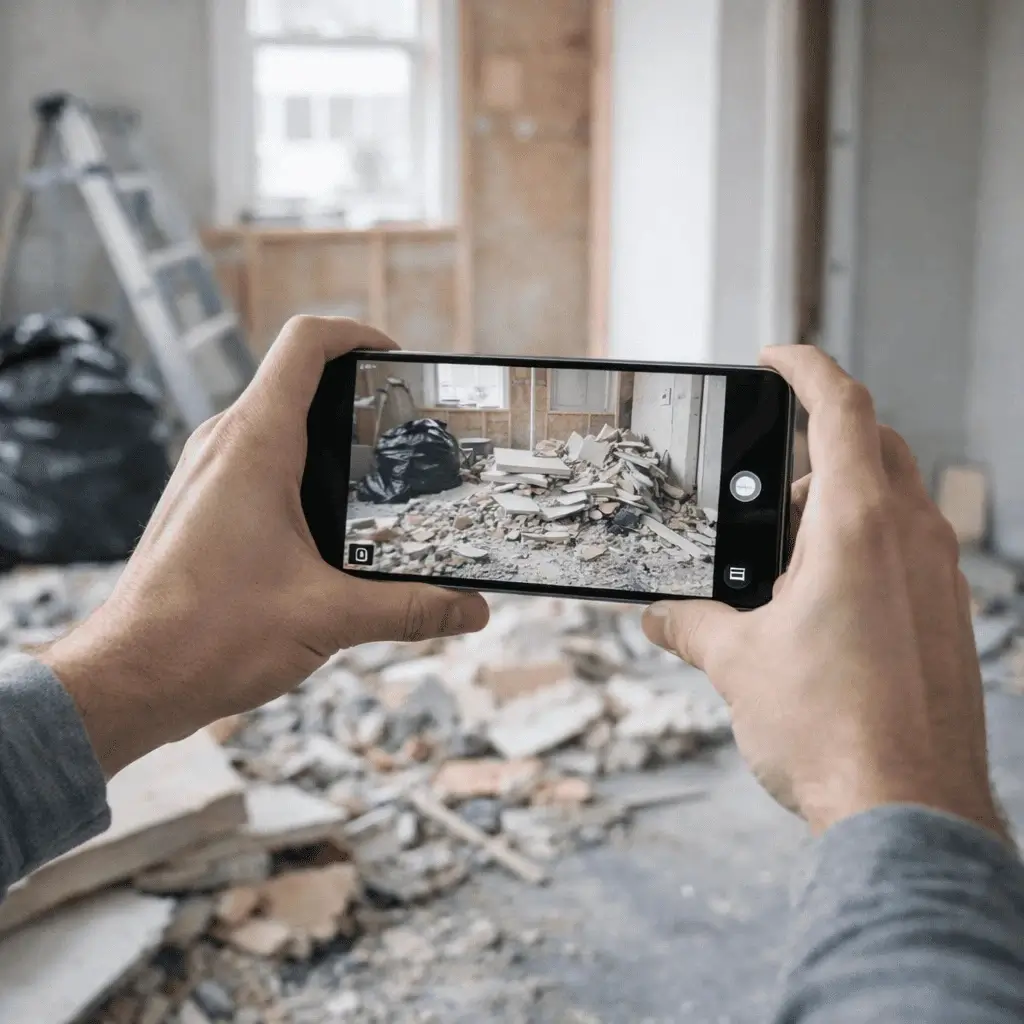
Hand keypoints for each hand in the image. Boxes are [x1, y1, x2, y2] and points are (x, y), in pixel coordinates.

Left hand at [42, 317, 488, 775]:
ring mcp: (205, 473)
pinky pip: (255, 464)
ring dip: (327, 441)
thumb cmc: (208, 637)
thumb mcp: (330, 618)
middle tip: (405, 434)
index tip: (398, 360)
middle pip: (297, 383)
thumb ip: (411, 608)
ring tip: (377, 481)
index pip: (307, 344)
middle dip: (356, 399)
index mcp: (255, 445)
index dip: (358, 335)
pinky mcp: (200, 504)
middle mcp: (223, 444)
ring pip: (276, 426)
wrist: (129, 679)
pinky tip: (330, 529)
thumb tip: (472, 607)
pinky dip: (299, 475)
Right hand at [642, 347, 1006, 840]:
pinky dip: (865, 545)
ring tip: (784, 546)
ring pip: (895, 498)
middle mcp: (913, 538)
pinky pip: (909, 549)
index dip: (804, 367)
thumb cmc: (831, 731)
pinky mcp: (948, 619)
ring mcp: (940, 579)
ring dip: (841, 498)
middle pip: (875, 444)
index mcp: (859, 526)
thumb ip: (689, 624)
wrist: (909, 812)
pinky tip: (820, 599)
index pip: (842, 407)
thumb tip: (658, 617)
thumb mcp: (736, 664)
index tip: (774, 357)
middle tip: (767, 473)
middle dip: (819, 439)